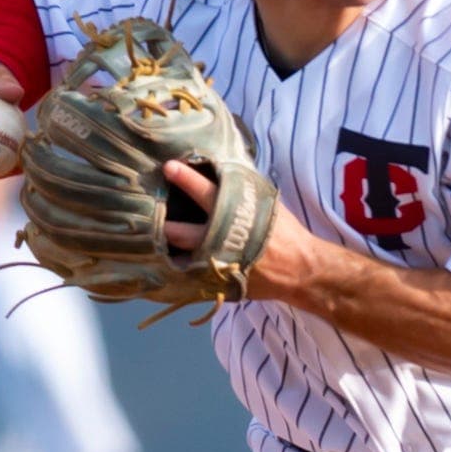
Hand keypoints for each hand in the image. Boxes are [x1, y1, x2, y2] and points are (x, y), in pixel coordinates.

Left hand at [161, 159, 313, 296]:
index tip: (168, 167)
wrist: (300, 270)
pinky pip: (191, 277)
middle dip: (165, 224)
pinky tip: (175, 261)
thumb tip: (220, 170)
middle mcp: (221, 241)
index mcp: (234, 216)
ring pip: (182, 257)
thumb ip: (243, 190)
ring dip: (169, 249)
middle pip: (181, 233)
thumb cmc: (285, 233)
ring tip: (159, 240)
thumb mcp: (266, 204)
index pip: (204, 192)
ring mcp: (218, 265)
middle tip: (151, 215)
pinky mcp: (218, 284)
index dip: (185, 178)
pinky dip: (183, 268)